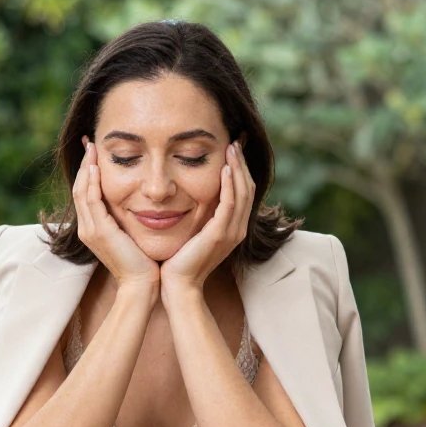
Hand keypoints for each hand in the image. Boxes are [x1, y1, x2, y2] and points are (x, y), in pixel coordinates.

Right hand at [75, 136, 160, 289]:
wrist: (141, 284)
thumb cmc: (143, 262)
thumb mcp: (132, 235)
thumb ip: (128, 219)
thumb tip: (139, 201)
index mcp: (93, 228)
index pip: (85, 193)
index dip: (88, 172)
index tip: (94, 153)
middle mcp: (87, 228)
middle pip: (79, 188)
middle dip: (84, 164)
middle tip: (89, 142)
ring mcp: (90, 230)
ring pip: (81, 191)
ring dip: (86, 168)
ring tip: (91, 148)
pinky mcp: (99, 231)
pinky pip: (91, 200)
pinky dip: (92, 181)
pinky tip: (96, 166)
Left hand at [160, 140, 254, 300]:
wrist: (177, 286)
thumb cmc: (180, 260)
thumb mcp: (194, 232)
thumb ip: (200, 215)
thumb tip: (191, 193)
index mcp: (233, 227)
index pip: (243, 191)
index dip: (240, 169)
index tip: (233, 148)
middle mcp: (237, 229)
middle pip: (247, 188)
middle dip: (241, 163)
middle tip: (235, 140)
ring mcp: (231, 232)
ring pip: (242, 193)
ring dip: (238, 168)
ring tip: (232, 147)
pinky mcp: (219, 235)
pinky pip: (230, 205)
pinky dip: (230, 186)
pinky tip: (225, 169)